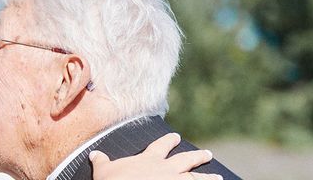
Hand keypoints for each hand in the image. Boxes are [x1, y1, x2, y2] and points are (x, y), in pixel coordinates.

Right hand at [89, 132, 221, 179]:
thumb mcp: (104, 170)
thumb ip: (102, 161)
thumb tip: (94, 154)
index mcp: (149, 160)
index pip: (161, 146)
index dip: (168, 141)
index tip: (175, 136)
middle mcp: (166, 169)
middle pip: (186, 160)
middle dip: (197, 157)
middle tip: (207, 154)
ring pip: (196, 178)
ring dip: (208, 178)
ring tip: (219, 177)